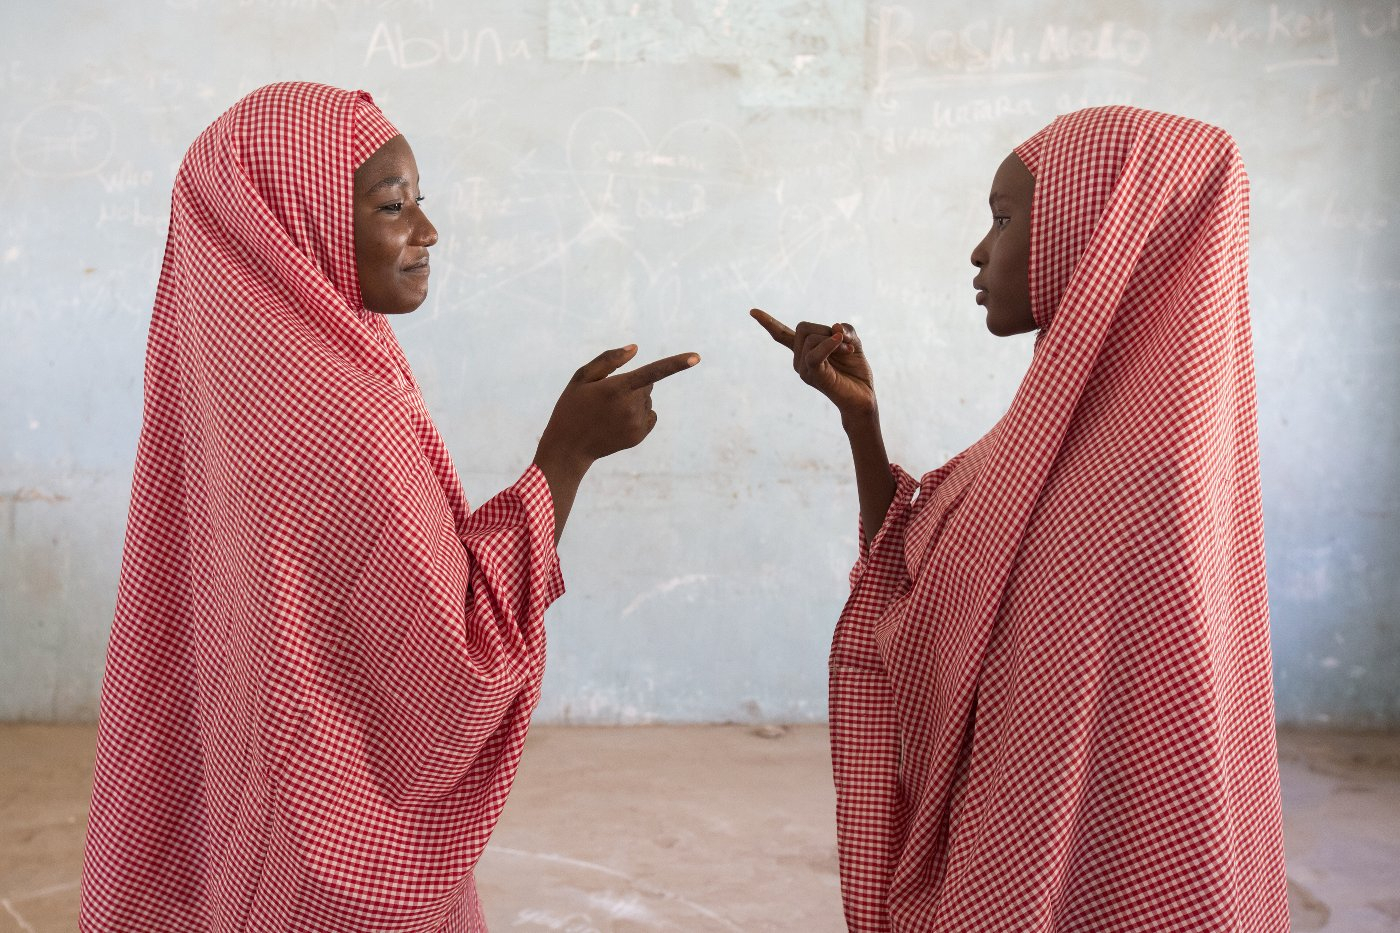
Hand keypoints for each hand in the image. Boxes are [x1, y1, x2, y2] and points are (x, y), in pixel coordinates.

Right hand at [536, 345, 699, 479]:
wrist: (568, 448)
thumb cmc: (572, 406)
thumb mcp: (581, 377)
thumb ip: (609, 360)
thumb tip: (636, 348)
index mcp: (616, 388)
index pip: (653, 372)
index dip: (676, 363)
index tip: (697, 357)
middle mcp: (630, 406)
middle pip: (648, 384)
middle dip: (634, 384)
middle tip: (607, 396)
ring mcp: (636, 423)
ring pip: (647, 400)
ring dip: (634, 401)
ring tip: (608, 412)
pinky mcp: (639, 435)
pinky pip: (650, 415)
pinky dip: (638, 415)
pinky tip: (618, 422)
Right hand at [750, 308, 875, 420]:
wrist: (863, 397)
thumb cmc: (855, 371)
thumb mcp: (852, 342)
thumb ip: (844, 330)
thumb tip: (835, 327)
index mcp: (804, 351)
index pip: (782, 335)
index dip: (768, 322)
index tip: (752, 311)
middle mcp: (799, 360)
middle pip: (803, 328)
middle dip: (826, 330)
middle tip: (846, 343)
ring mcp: (804, 369)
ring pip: (811, 338)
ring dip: (835, 339)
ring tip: (849, 351)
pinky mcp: (813, 375)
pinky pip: (814, 354)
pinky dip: (828, 345)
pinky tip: (841, 344)